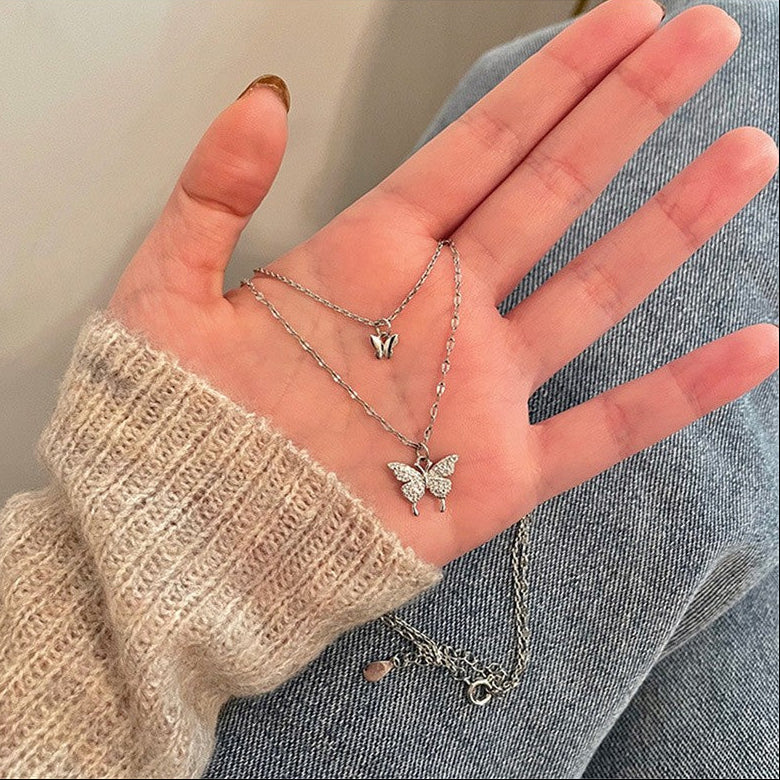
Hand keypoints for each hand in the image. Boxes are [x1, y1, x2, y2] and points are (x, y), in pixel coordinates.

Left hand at [109, 0, 777, 566]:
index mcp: (373, 260)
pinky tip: (752, 350)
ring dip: (670, 223)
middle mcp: (443, 313)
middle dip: (628, 114)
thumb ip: (213, 191)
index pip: (481, 147)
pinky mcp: (500, 476)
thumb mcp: (168, 289)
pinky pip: (608, 428)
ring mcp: (481, 393)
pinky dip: (679, 394)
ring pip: (596, 292)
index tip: (622, 18)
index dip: (554, 81)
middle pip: (554, 192)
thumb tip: (263, 99)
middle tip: (703, 41)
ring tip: (742, 154)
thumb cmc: (179, 421)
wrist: (194, 539)